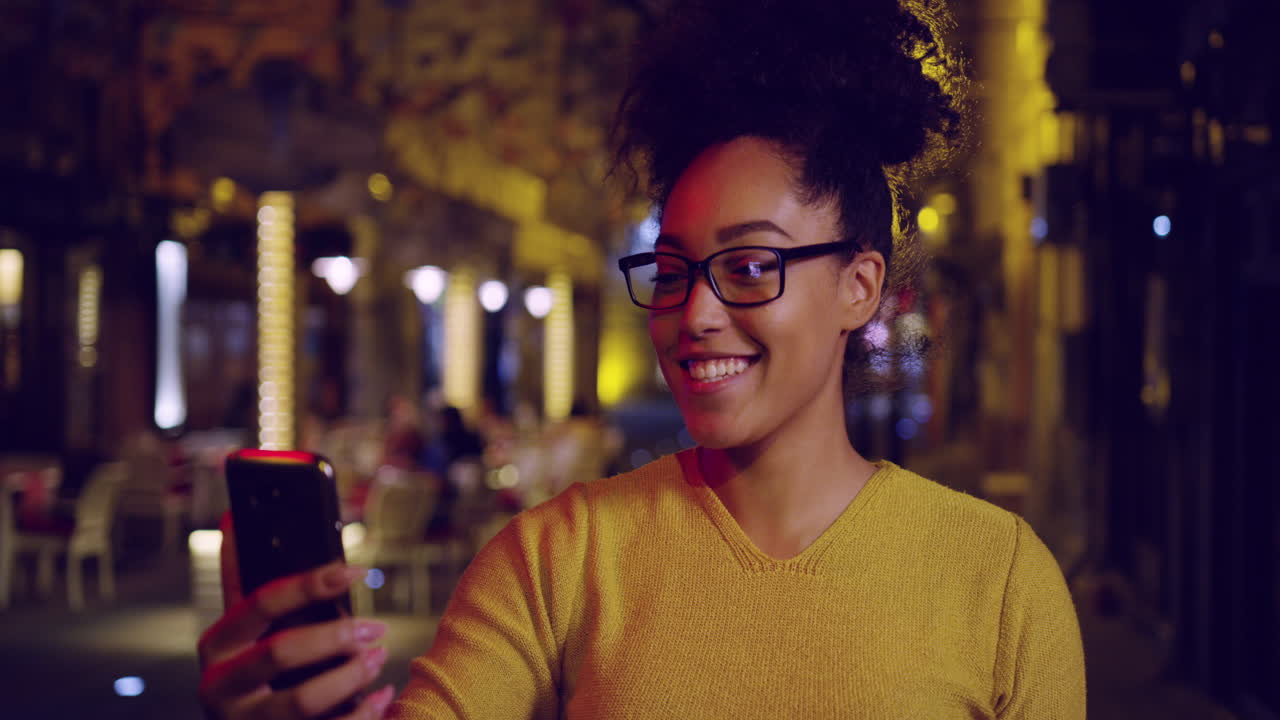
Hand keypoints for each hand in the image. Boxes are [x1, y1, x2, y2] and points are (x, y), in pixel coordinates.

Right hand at [198, 513, 395, 718]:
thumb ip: (247, 584)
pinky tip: (382, 697)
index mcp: (217, 645)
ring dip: (351, 677)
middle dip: (336, 636)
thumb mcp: (246, 632)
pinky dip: (363, 714)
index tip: (356, 570)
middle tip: (377, 628)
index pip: (261, 602)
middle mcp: (219, 687)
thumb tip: (234, 515)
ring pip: (303, 700)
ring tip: (378, 659)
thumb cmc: (255, 675)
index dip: (311, 583)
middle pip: (281, 651)